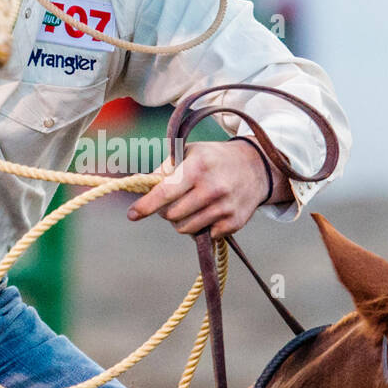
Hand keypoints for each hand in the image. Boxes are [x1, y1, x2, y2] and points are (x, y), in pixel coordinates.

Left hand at [126, 139, 273, 238]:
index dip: (146, 206)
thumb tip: (142, 184)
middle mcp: (212, 188)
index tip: (132, 215)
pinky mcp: (234, 223)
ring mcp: (225, 207)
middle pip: (172, 215)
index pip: (165, 192)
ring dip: (181, 221)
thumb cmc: (214, 159)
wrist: (256, 167)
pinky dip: (202, 227)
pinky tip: (209, 212)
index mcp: (198, 167)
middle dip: (165, 212)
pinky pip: (204, 235)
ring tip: (191, 206)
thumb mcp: (190, 152)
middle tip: (171, 203)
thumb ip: (166, 168)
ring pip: (186, 228)